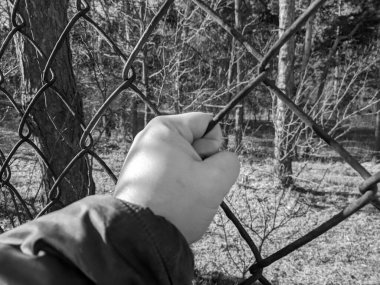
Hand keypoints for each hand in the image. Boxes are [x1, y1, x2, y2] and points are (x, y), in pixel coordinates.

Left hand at [114, 112, 239, 242]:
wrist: (142, 237)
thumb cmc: (177, 204)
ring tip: (182, 196)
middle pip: (195, 141)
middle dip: (203, 163)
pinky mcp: (141, 176)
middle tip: (194, 184)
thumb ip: (230, 161)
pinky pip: (172, 173)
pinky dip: (179, 185)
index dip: (216, 144)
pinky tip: (173, 201)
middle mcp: (150, 138)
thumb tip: (222, 160)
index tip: (207, 165)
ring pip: (186, 161)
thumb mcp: (216, 179)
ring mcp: (143, 158)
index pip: (206, 123)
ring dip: (193, 177)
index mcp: (164, 128)